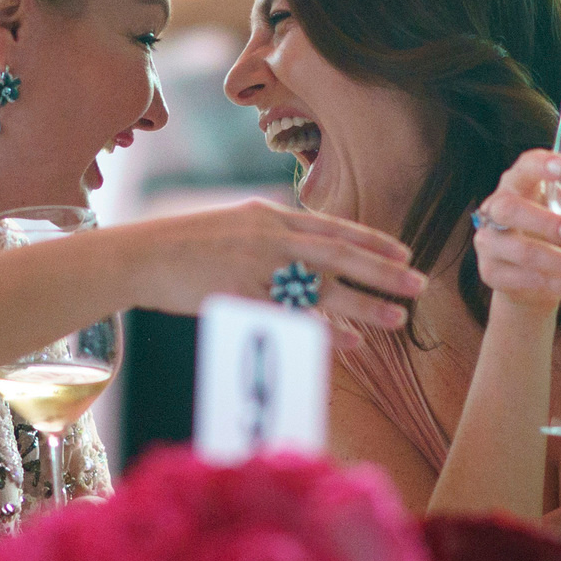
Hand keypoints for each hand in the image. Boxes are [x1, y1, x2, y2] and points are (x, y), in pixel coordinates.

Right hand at [114, 199, 426, 330]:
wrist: (140, 256)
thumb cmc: (182, 245)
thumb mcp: (233, 227)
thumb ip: (270, 237)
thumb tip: (301, 249)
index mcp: (270, 217)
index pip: (333, 228)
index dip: (372, 241)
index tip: (404, 252)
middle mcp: (270, 238)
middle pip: (340, 255)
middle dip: (383, 270)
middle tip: (420, 283)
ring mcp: (257, 268)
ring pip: (324, 288)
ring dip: (365, 303)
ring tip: (399, 317)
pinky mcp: (243, 296)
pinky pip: (293, 317)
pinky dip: (324, 330)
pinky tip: (351, 342)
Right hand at [471, 150, 560, 311]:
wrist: (530, 278)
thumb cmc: (557, 233)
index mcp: (520, 183)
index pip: (523, 166)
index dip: (539, 166)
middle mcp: (498, 209)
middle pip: (510, 209)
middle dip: (544, 222)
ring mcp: (490, 243)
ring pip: (519, 251)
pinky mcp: (492, 273)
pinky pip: (526, 280)